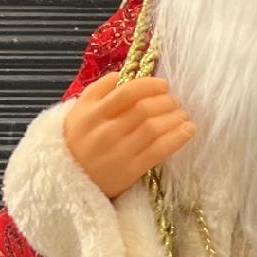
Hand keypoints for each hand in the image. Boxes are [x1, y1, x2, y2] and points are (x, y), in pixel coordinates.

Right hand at [63, 73, 196, 199]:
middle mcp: (106, 132)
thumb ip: (98, 90)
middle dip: (166, 102)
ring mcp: (119, 153)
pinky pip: (159, 151)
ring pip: (154, 129)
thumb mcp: (78, 112)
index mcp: (93, 114)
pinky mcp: (131, 171)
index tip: (164, 85)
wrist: (68, 181)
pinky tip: (188, 130)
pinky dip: (178, 138)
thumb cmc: (78, 141)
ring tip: (183, 115)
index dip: (150, 85)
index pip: (127, 93)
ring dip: (174, 118)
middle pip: (144, 110)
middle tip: (174, 101)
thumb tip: (122, 75)